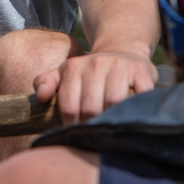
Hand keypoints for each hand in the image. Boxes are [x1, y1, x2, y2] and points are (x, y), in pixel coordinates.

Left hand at [35, 49, 156, 122]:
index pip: (68, 106)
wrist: (123, 51)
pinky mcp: (142, 70)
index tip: (76, 131)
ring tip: (110, 125)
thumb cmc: (90, 71)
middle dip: (91, 124)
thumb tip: (41, 96)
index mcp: (73, 67)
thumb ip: (47, 82)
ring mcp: (120, 66)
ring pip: (113, 102)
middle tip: (94, 132)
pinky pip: (140, 94)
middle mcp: (96, 63)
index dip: (71, 124)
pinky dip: (136, 107)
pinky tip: (131, 113)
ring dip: (112, 118)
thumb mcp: (65, 73)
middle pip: (90, 107)